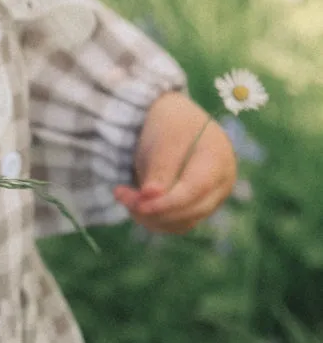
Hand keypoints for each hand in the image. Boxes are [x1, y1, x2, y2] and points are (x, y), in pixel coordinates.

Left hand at [114, 89, 237, 234]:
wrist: (171, 118)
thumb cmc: (169, 124)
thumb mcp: (164, 140)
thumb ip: (160, 169)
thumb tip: (151, 197)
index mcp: (218, 161)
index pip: (195, 190)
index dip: (166, 202)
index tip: (138, 204)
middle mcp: (220, 184)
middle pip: (190, 210)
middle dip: (154, 210)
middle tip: (121, 194)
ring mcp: (211, 198)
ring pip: (182, 222)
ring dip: (151, 217)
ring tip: (124, 196)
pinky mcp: (197, 207)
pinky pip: (177, 224)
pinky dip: (155, 219)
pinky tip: (136, 203)